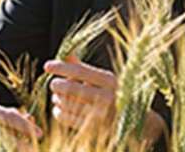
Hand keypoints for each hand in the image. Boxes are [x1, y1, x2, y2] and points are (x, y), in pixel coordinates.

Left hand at [44, 57, 165, 144]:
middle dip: (57, 85)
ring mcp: (100, 116)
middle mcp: (106, 98)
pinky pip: (66, 118)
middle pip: (70, 87)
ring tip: (58, 97)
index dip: (60, 67)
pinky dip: (58, 112)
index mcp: (110, 81)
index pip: (79, 71)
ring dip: (56, 99)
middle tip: (54, 84)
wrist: (138, 125)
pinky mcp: (92, 130)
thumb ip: (83, 68)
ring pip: (66, 103)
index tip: (47, 66)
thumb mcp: (104, 80)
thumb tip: (65, 53)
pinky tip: (59, 109)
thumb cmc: (116, 96)